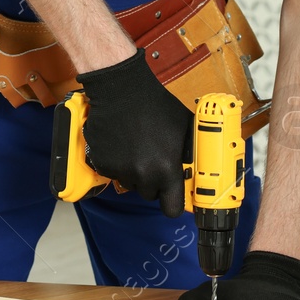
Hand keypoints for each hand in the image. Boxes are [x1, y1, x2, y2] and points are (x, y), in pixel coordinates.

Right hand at [77, 49, 192, 216]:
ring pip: (130, 183)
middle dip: (153, 182)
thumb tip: (197, 167)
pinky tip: (122, 143)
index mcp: (166, 168)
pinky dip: (117, 163)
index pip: (172, 209)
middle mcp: (143, 174)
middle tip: (153, 160)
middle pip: (150, 194)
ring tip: (137, 147)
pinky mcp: (102, 163)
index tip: (172, 196)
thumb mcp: (184, 128)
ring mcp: (120, 170)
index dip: (173, 203)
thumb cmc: (155, 105)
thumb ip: (191, 152)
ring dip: (134, 172)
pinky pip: (113, 173)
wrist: (122, 90)